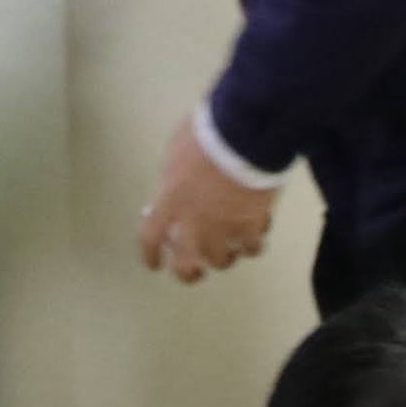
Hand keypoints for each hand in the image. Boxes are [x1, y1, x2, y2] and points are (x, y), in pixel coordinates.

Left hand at [134, 117, 278, 284]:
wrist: (243, 133)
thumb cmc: (206, 132)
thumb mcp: (176, 151)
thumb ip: (173, 177)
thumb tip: (174, 186)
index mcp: (169, 201)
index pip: (150, 239)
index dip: (151, 255)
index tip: (155, 263)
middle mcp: (192, 222)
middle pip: (185, 265)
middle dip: (189, 274)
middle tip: (196, 272)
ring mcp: (222, 228)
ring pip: (221, 260)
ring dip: (224, 257)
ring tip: (231, 250)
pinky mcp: (250, 226)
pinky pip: (251, 248)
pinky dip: (252, 244)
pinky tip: (255, 236)